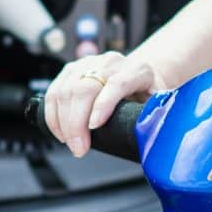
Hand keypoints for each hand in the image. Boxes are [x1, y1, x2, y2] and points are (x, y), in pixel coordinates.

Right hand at [41, 52, 161, 157]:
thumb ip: (156, 116)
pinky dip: (52, 115)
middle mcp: (110, 63)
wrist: (138, 75)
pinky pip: (54, 92)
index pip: (117, 83)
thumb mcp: (158, 105)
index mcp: (136, 70)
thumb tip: (150, 135)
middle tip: (79, 148)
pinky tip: (59, 132)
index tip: (94, 127)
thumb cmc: (147, 94)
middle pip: (84, 88)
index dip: (103, 105)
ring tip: (70, 144)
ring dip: (62, 123)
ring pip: (66, 90)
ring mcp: (88, 64)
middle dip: (76, 123)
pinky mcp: (71, 70)